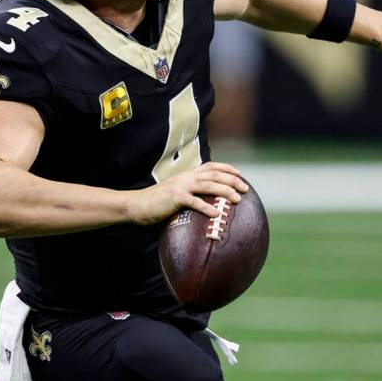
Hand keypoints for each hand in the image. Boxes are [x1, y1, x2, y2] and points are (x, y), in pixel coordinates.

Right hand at [128, 161, 248, 225]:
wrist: (136, 204)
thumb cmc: (156, 202)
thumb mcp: (175, 192)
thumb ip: (188, 191)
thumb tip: (203, 199)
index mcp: (186, 175)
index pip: (210, 166)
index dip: (226, 168)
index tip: (239, 174)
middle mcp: (186, 177)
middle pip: (214, 174)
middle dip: (232, 180)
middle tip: (245, 189)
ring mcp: (180, 186)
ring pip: (208, 185)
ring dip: (225, 191)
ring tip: (237, 199)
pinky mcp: (175, 198)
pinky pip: (194, 201)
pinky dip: (207, 207)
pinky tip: (216, 214)